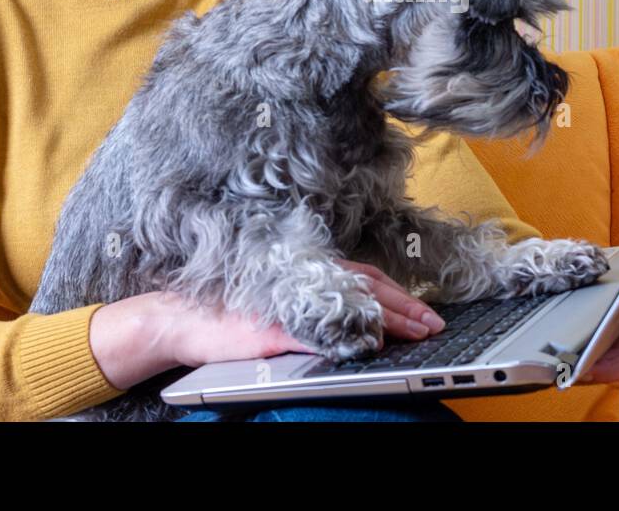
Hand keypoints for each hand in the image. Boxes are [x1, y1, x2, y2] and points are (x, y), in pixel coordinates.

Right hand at [149, 260, 446, 373]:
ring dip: (389, 320)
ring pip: (351, 306)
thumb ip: (318, 305)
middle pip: (368, 289)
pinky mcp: (274, 330)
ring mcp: (291, 305)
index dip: (400, 295)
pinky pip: (316, 333)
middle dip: (407, 307)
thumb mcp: (284, 305)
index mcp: (310, 274)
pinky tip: (369, 345)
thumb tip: (364, 324)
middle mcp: (304, 282)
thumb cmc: (232, 315)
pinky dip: (345, 338)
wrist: (181, 320)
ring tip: (418, 333)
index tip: (429, 313)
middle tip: (437, 324)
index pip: (367, 279)